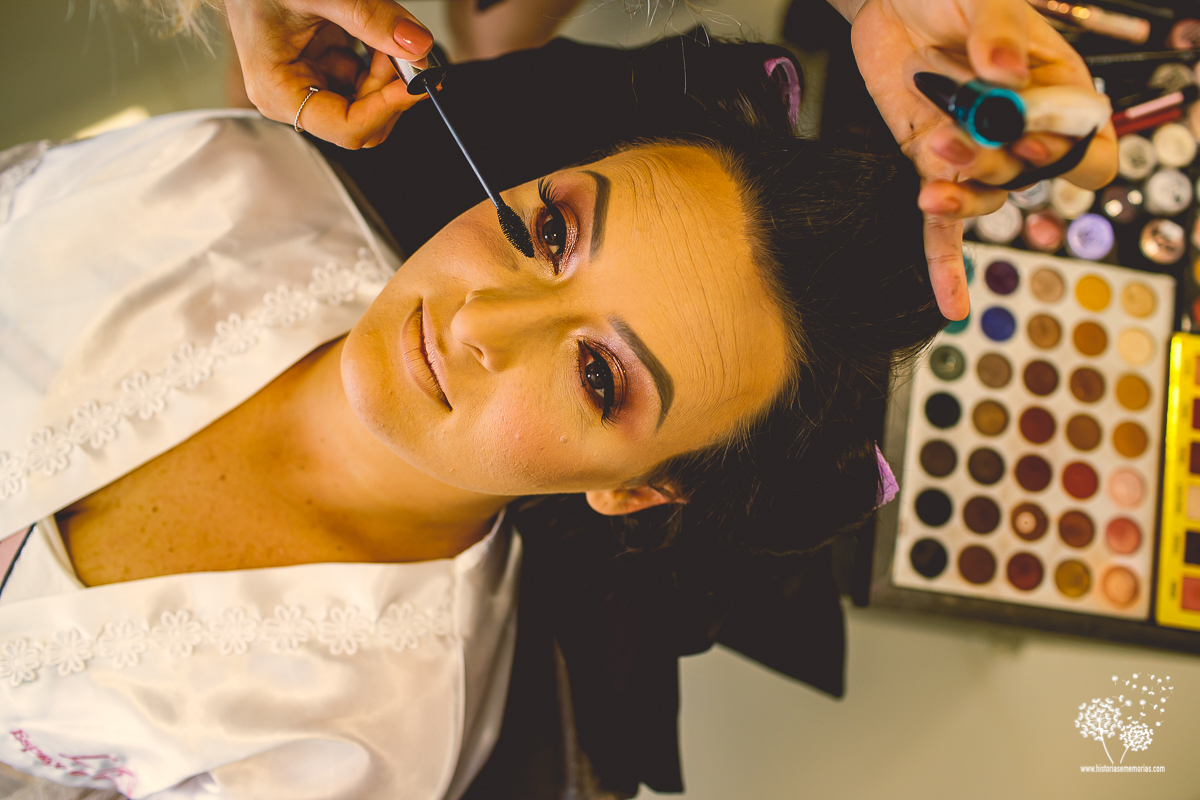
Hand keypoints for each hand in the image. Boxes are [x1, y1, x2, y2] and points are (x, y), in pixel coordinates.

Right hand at [224, 0, 435, 148]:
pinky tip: (374, 34)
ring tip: (387, 31)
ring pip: (368, 102)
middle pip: (362, 120)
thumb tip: (417, 46)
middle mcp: (292, 97)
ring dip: (387, 71)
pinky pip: (364, 79)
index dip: (386, 109)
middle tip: (405, 49)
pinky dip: (379, 59)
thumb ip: (369, 18)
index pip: (345, 128)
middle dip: (388, 88)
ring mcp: (309, 85)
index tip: (415, 84)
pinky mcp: (323, 71)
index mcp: (278, 91)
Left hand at [846, 0, 1116, 319]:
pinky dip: (945, 266)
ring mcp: (974, 152)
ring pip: (985, 197)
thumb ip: (997, 30)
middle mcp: (1023, 130)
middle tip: (956, 127)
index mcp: (1058, 90)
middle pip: (1027, 172)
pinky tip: (951, 305)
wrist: (890, 0)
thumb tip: (1003, 69)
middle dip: (992, 156)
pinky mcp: (931, 167)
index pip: (1092, 143)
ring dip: (962, 189)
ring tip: (934, 148)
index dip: (1068, 152)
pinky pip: (943, 228)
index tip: (1034, 136)